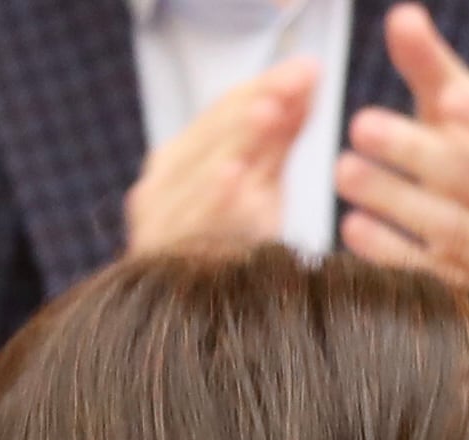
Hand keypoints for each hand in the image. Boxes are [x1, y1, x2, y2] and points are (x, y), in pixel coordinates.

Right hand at [124, 59, 317, 256]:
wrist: (205, 340)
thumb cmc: (235, 256)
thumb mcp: (262, 185)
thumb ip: (278, 137)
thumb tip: (307, 76)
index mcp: (179, 161)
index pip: (224, 114)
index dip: (267, 87)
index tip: (310, 70)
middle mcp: (160, 187)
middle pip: (214, 134)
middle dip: (258, 104)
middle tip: (295, 84)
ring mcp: (158, 224)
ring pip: (202, 170)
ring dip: (235, 140)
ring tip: (267, 111)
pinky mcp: (163, 262)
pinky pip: (193, 226)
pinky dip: (212, 199)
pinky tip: (232, 177)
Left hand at [341, 9, 468, 428]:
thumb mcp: (460, 118)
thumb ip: (432, 69)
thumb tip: (401, 15)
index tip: (445, 97)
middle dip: (415, 152)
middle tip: (360, 125)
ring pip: (449, 228)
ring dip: (394, 199)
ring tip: (342, 170)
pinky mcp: (466, 294)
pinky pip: (427, 274)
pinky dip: (388, 252)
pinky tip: (352, 227)